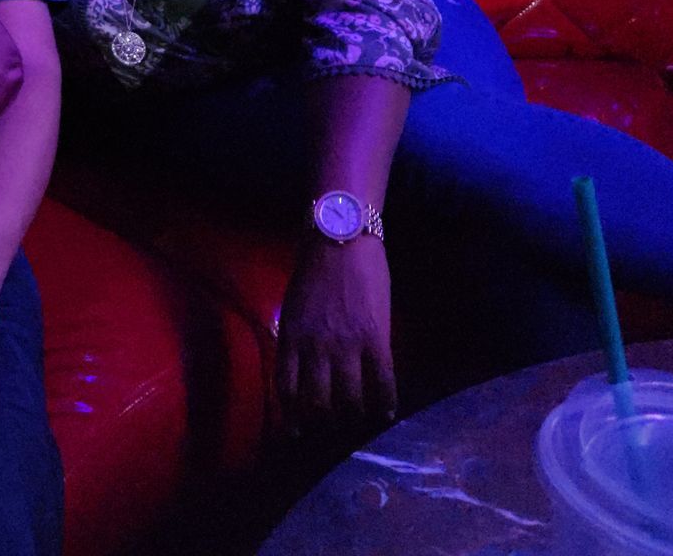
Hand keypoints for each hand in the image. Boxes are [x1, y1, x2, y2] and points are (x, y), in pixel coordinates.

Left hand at [275, 235, 396, 436]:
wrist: (341, 238)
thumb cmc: (315, 270)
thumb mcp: (293, 307)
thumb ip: (296, 338)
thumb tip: (300, 368)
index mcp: (291, 337)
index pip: (286, 389)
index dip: (292, 417)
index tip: (297, 433)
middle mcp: (314, 347)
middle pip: (317, 402)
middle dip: (324, 422)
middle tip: (332, 427)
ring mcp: (346, 345)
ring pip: (349, 399)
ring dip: (354, 416)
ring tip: (360, 420)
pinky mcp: (375, 339)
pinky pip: (382, 382)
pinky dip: (385, 403)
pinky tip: (386, 412)